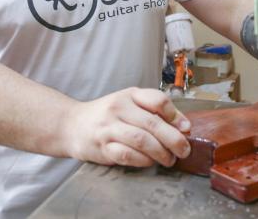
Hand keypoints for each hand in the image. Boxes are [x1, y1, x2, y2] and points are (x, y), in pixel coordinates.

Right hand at [66, 87, 191, 167]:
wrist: (72, 124)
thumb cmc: (107, 115)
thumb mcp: (130, 104)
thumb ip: (155, 112)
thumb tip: (184, 126)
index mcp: (129, 95)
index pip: (157, 100)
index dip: (175, 115)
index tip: (185, 129)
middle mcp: (119, 108)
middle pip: (153, 123)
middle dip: (174, 140)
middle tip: (184, 150)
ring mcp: (109, 128)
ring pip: (142, 140)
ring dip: (161, 153)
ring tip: (170, 160)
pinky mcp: (102, 147)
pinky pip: (128, 155)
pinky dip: (144, 161)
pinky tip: (150, 162)